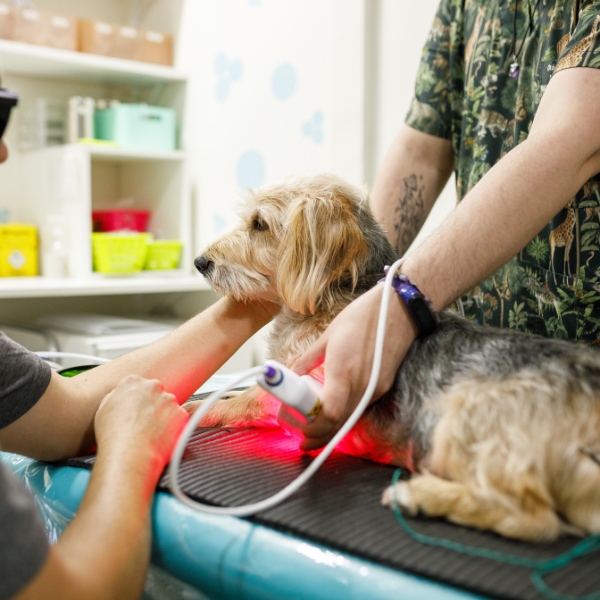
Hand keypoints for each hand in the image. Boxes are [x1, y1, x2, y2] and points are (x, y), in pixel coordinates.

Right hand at [94, 375, 187, 472]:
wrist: (130, 454)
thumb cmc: (113, 435)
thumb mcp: (103, 409)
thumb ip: (116, 397)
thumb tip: (123, 397)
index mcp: (132, 382)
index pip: (138, 385)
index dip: (136, 400)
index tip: (135, 411)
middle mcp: (153, 386)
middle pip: (155, 393)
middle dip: (152, 406)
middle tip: (144, 423)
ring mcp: (169, 399)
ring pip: (168, 406)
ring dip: (163, 416)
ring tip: (151, 434)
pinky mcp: (181, 413)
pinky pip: (179, 419)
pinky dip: (173, 428)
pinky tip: (160, 438)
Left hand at [289, 284, 417, 450]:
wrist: (400, 309)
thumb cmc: (362, 317)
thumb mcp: (328, 336)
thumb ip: (307, 359)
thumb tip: (290, 374)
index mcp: (344, 371)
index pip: (330, 414)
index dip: (314, 428)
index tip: (300, 431)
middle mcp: (362, 385)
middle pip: (340, 424)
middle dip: (320, 436)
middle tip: (303, 441)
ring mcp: (375, 388)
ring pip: (351, 419)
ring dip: (332, 429)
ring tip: (314, 430)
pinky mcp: (383, 386)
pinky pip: (361, 408)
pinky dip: (346, 416)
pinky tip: (334, 413)